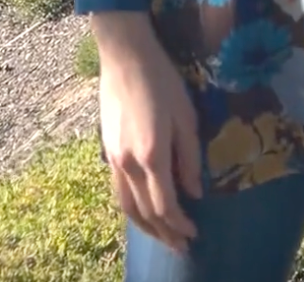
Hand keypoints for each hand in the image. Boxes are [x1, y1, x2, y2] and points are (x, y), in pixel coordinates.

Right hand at [92, 12, 202, 252]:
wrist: (125, 56)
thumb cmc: (162, 80)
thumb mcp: (186, 116)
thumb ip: (190, 157)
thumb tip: (195, 192)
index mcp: (152, 156)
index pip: (166, 205)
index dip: (180, 224)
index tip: (195, 233)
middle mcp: (128, 164)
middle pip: (145, 213)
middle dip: (165, 234)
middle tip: (182, 247)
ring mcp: (114, 159)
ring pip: (127, 207)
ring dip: (146, 227)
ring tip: (163, 237)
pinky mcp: (107, 150)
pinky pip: (118, 191)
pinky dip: (132, 208)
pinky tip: (143, 209)